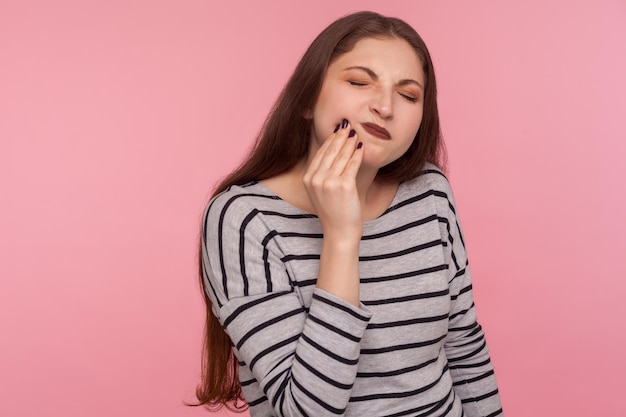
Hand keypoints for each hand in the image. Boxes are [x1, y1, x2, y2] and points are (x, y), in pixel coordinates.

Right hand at [303, 119, 363, 238]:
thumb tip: (333, 151)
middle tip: (349, 125)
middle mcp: (316, 179)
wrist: (339, 231)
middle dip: (340, 136)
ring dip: (350, 142)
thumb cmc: (333, 211)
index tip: (338, 131)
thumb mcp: (321, 191)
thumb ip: (323, 173)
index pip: (321, 153)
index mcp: (308, 178)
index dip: (330, 140)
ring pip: (341, 156)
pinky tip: (362, 147)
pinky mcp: (343, 186)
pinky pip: (352, 165)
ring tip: (357, 133)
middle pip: (330, 152)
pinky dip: (357, 154)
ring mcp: (329, 182)